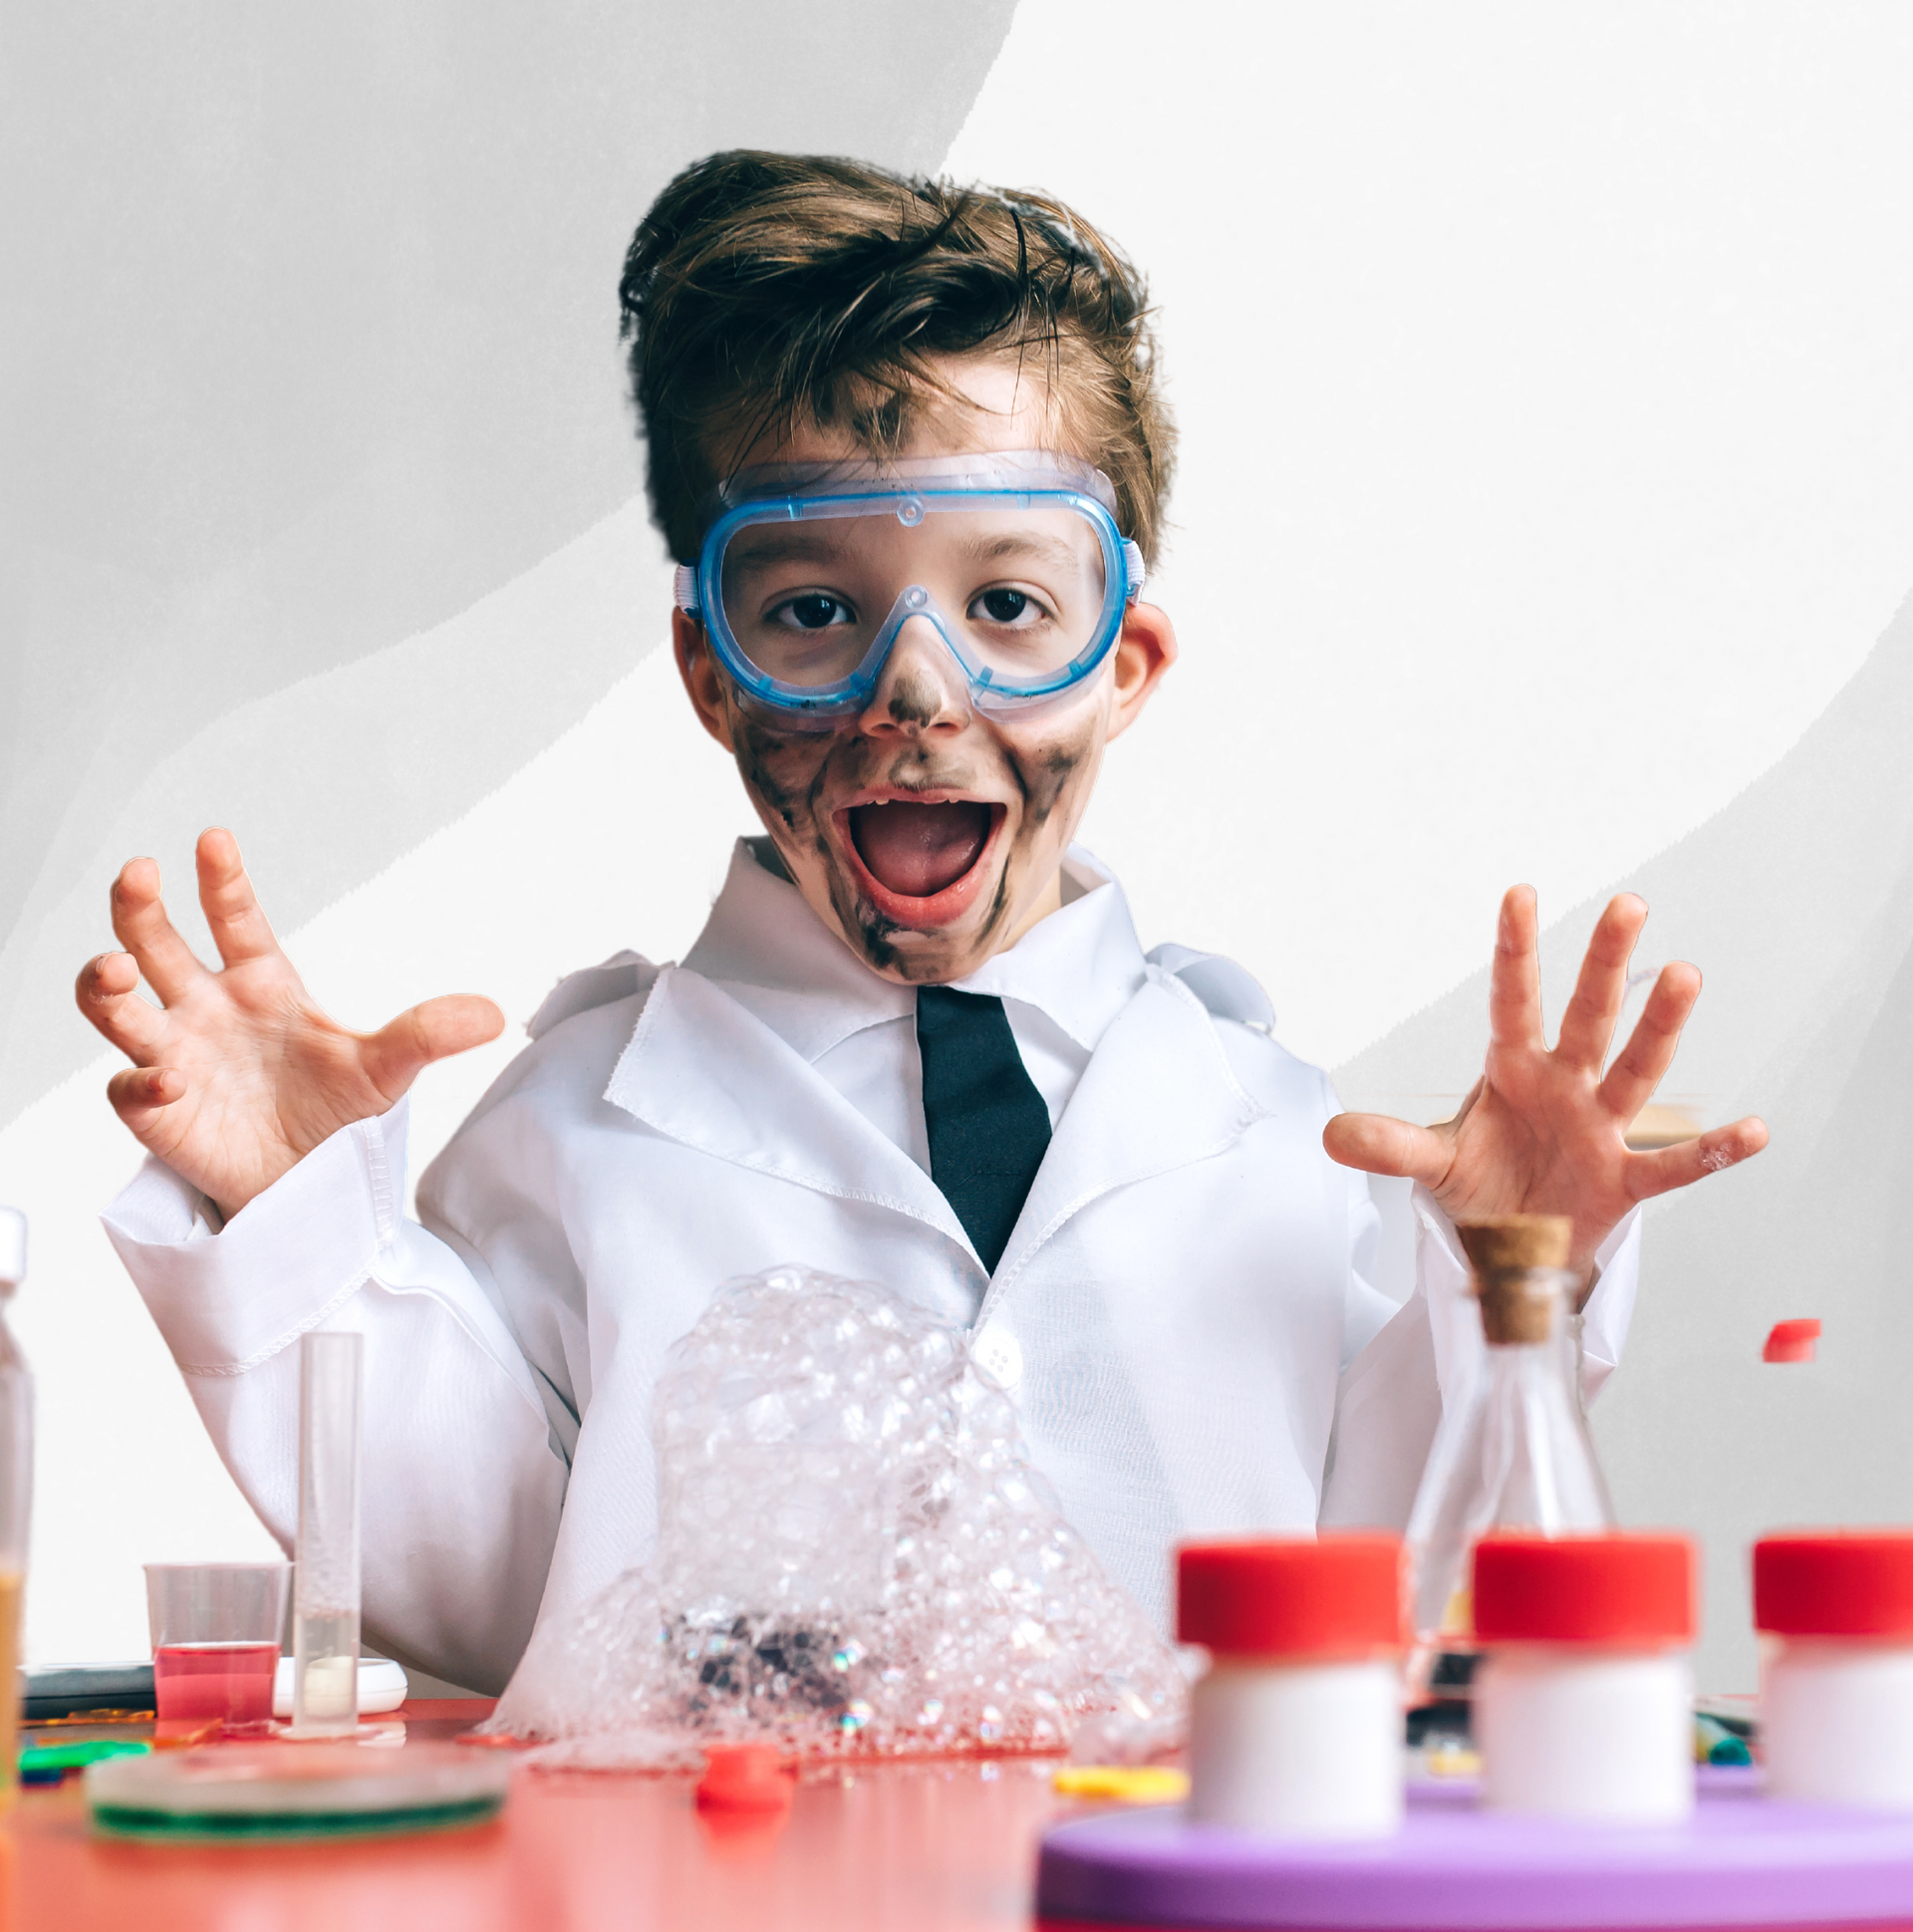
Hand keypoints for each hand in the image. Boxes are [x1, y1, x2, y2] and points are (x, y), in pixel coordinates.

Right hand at [77, 828, 503, 1220]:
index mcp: (261, 983)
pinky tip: (169, 1083)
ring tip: (114, 972)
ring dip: (104, 985)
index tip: (215, 839)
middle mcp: (209, 1009)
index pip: (234, 919)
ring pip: (117, 1007)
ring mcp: (177, 1056)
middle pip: (154, 945)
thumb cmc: (340, 1115)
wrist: (315, 1188)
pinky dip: (141, 1084)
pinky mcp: (159, 1112)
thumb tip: (493, 1014)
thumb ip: (429, 1035)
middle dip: (138, 908)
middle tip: (139, 874)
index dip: (224, 881)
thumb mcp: (389, 1070)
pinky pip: (129, 1090)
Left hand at [1323, 887, 1768, 1284]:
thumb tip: (1330, 1135)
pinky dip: (1713, 1151)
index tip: (1519, 892)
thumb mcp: (1432, 1164)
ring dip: (1659, 1026)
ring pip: (1635, 1069)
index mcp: (1514, 1072)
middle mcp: (1565, 1087)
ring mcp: (1600, 1130)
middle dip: (1604, 965)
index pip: (1513, 1002)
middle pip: (1588, 1017)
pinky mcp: (1623, 1181)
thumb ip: (1391, 1146)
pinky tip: (1753, 1129)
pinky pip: (1675, 1165)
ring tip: (1686, 973)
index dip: (1516, 952)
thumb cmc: (1483, 1188)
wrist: (1514, 1250)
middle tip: (1627, 903)